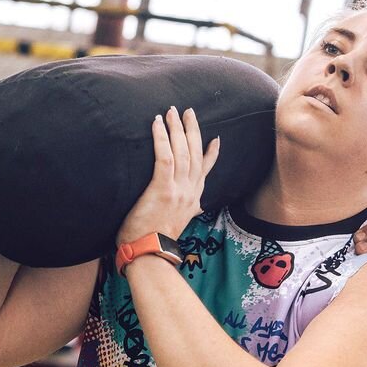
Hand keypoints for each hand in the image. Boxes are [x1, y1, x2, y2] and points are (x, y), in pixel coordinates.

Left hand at [117, 107, 219, 245]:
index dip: (211, 153)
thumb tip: (197, 209)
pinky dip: (161, 138)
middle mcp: (190, 192)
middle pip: (194, 153)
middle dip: (191, 130)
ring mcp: (178, 190)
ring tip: (170, 111)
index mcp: (194, 200)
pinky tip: (156, 123)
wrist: (151, 255)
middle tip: (187, 111)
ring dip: (176, 128)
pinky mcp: (162, 189)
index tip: (215, 138)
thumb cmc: (157, 241)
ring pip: (181, 151)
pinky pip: (164, 157)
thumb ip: (189, 212)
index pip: (205, 171)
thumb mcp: (179, 224)